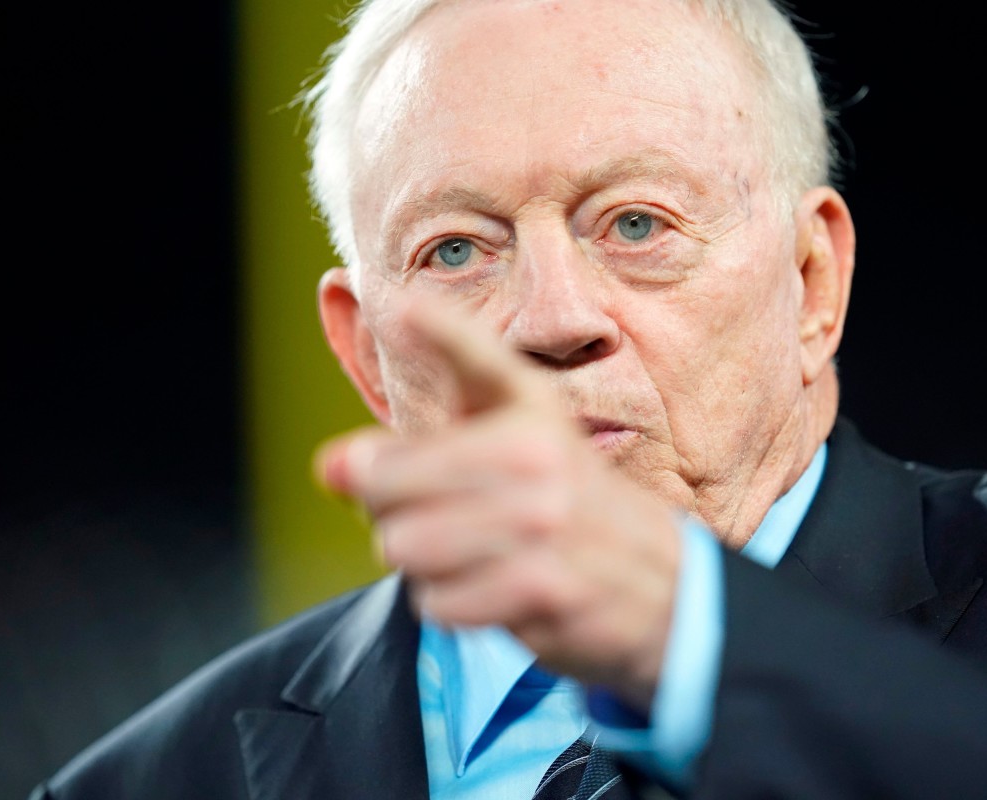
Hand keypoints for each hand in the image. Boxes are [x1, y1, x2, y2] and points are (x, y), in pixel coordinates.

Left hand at [315, 299, 681, 707]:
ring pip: (406, 545)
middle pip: (387, 483)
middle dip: (389, 510)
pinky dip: (450, 602)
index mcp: (531, 408)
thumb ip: (412, 447)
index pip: (478, 357)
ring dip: (422, 562)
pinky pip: (437, 600)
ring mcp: (543, 522)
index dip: (441, 328)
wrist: (659, 582)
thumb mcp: (513, 445)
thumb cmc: (559, 503)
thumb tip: (327, 468)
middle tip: (435, 516)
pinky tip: (490, 588)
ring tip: (469, 553)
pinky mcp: (541, 588)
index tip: (406, 304)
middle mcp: (538, 455)